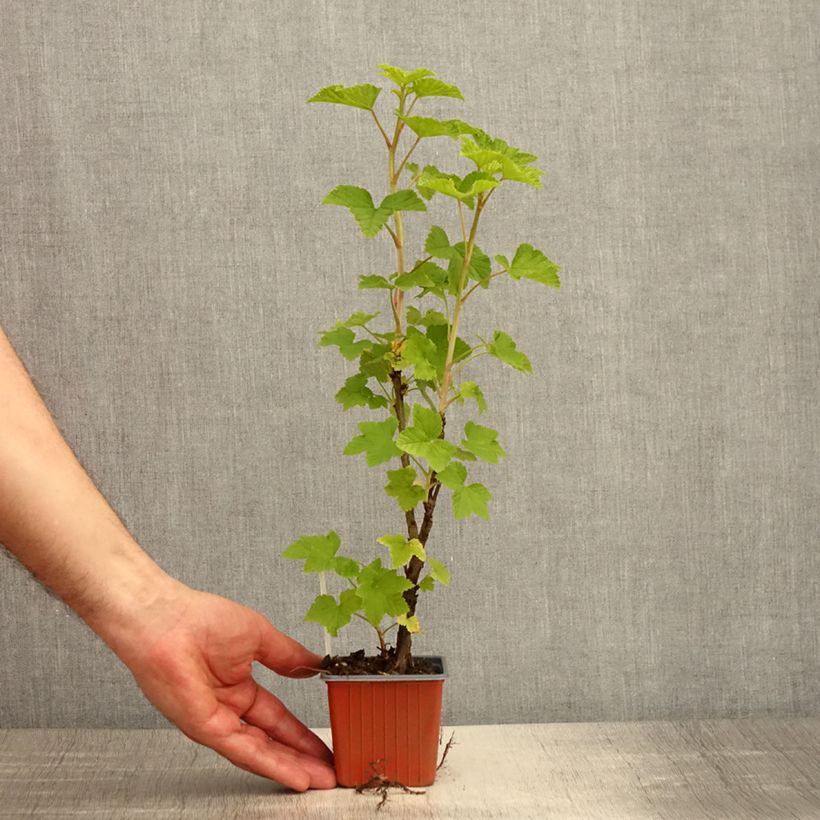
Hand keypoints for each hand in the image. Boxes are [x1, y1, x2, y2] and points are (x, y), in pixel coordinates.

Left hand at [109, 582, 335, 791]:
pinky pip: (243, 749)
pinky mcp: (205, 728)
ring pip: (260, 751)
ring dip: (292, 766)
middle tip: (330, 771)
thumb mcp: (260, 636)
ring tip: (320, 779)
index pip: (276, 717)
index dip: (301, 732)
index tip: (324, 743)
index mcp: (237, 685)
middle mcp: (227, 708)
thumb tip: (315, 665)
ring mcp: (215, 721)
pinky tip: (293, 773)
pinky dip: (270, 763)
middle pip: (271, 741)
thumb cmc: (200, 618)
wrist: (166, 619)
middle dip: (302, 757)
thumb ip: (288, 655)